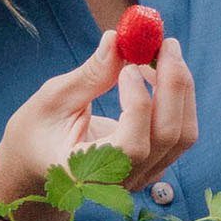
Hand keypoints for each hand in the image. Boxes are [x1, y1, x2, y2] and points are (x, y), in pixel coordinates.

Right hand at [0, 28, 195, 208]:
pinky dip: (177, 99)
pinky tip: (157, 74)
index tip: (130, 65)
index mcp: (88, 173)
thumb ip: (89, 76)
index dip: (140, 102)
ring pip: (183, 135)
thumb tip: (117, 39)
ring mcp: (144, 175)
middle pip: (170, 136)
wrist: (38, 164)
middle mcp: (123, 180)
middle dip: (174, 84)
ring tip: (161, 54)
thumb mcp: (52, 101)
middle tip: (166, 43)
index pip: (133, 144)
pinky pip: (180, 133)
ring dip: (180, 89)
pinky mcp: (155, 164)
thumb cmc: (36, 132)